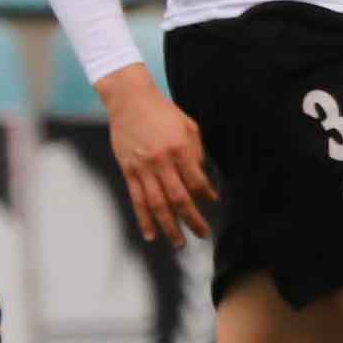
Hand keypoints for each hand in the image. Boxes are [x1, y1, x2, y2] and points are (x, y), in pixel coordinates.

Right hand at [99, 73, 214, 245]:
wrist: (129, 99)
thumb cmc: (162, 111)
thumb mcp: (188, 126)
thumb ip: (196, 152)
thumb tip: (201, 179)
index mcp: (179, 148)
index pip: (196, 180)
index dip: (206, 194)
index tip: (213, 202)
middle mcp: (161, 161)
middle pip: (179, 198)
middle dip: (192, 219)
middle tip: (203, 234)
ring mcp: (143, 167)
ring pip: (157, 204)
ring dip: (169, 227)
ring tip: (179, 243)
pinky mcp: (128, 170)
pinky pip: (137, 200)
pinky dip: (144, 219)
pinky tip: (150, 235)